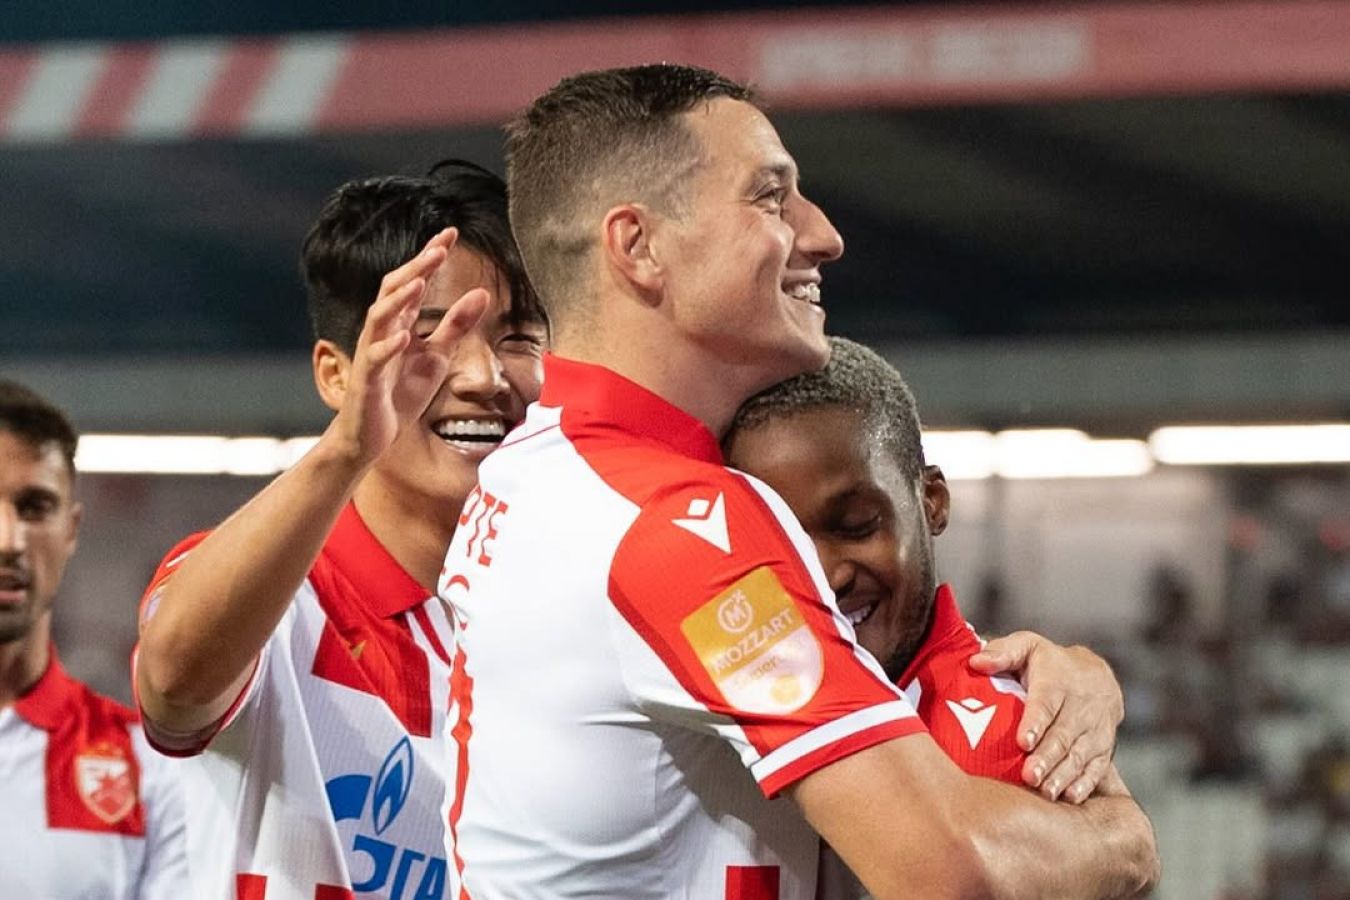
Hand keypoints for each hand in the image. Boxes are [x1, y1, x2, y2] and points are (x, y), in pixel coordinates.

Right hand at [333, 228, 488, 462]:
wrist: (371, 435)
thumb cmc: (399, 394)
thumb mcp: (436, 356)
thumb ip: (456, 326)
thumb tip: (482, 293)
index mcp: (400, 323)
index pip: (413, 280)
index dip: (430, 256)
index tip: (451, 232)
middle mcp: (381, 331)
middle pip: (394, 289)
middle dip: (416, 266)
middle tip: (439, 247)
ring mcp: (372, 353)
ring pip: (378, 317)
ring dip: (398, 299)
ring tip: (419, 281)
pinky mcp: (367, 380)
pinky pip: (374, 359)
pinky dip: (388, 346)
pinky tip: (404, 337)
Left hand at [969, 631, 1123, 803]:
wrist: (1098, 675)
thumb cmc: (1050, 663)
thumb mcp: (1028, 647)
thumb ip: (1002, 652)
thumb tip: (976, 661)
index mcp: (1058, 680)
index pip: (1046, 703)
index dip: (1035, 722)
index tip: (1023, 741)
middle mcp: (1081, 706)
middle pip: (1063, 734)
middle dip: (1047, 757)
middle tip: (1030, 776)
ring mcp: (1096, 728)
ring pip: (1081, 754)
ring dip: (1064, 774)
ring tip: (1046, 791)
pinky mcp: (1104, 747)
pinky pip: (1097, 767)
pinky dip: (1085, 783)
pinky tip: (1070, 796)